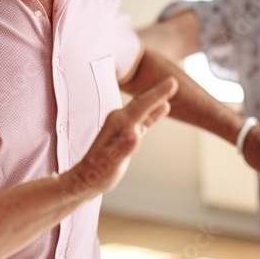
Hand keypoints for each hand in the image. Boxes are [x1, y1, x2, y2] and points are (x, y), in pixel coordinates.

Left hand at [59, 78, 176, 202]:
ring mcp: (122, 126)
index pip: (142, 105)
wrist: (85, 178)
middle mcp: (119, 120)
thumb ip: (123, 148)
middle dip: (158, 91)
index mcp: (118, 123)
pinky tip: (162, 108)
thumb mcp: (110, 163)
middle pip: (143, 102)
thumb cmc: (98, 173)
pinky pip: (143, 118)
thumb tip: (136, 134)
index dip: (158, 93)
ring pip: (143, 108)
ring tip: (170, 89)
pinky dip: (153, 112)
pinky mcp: (126, 134)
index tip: (173, 81)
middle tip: (174, 81)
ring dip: (156, 98)